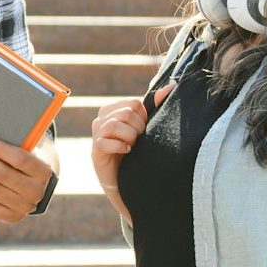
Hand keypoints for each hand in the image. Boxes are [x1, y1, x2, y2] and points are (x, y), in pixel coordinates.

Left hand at [0, 138, 52, 222]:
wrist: (36, 187)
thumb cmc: (27, 163)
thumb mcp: (30, 151)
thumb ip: (16, 144)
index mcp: (43, 172)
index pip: (20, 159)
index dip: (0, 150)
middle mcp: (36, 192)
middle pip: (2, 175)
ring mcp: (24, 207)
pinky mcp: (11, 217)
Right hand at [90, 86, 170, 212]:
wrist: (126, 180)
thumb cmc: (136, 151)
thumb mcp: (146, 126)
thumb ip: (155, 106)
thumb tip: (172, 87)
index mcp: (112, 110)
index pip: (133, 104)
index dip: (143, 118)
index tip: (142, 131)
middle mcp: (101, 119)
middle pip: (126, 113)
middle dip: (138, 129)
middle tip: (137, 141)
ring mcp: (96, 134)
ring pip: (116, 124)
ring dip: (130, 138)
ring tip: (131, 147)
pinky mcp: (95, 150)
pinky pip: (107, 141)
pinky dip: (121, 147)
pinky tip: (125, 152)